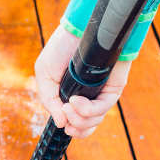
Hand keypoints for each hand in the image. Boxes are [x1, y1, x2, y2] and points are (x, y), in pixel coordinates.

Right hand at [35, 24, 131, 138]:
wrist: (78, 29)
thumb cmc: (62, 48)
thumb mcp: (45, 76)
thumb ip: (49, 101)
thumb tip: (60, 124)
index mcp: (74, 96)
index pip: (78, 123)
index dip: (74, 130)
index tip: (65, 126)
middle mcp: (90, 97)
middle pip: (88, 126)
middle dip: (76, 127)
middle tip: (66, 112)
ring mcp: (102, 92)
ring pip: (96, 120)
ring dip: (80, 118)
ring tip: (69, 104)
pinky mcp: (114, 86)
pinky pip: (104, 107)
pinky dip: (89, 109)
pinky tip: (77, 100)